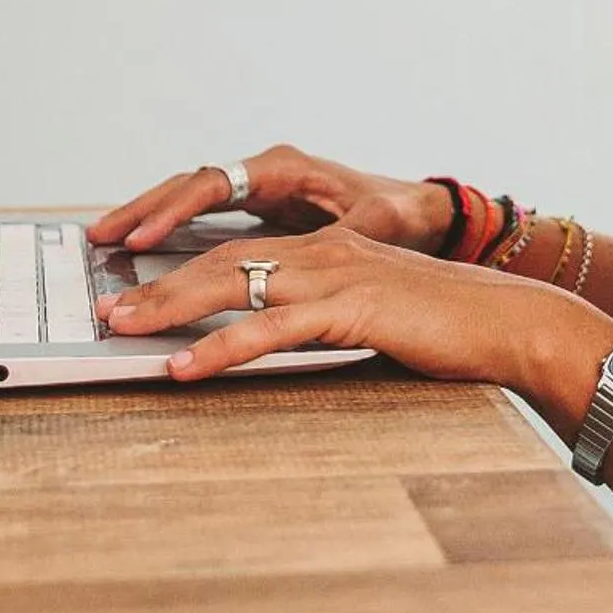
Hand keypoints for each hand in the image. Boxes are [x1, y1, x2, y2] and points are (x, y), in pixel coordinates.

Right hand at [87, 143, 453, 253]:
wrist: (418, 213)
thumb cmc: (400, 213)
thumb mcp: (377, 223)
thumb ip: (346, 233)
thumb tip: (328, 244)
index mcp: (284, 168)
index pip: (214, 184)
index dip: (175, 211)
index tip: (144, 237)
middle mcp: (264, 173)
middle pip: (187, 186)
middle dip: (142, 210)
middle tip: (99, 237)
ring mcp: (257, 191)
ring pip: (187, 198)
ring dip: (146, 217)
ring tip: (103, 239)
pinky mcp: (257, 212)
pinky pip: (201, 217)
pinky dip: (169, 230)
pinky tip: (141, 249)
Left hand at [96, 223, 612, 393]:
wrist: (509, 322)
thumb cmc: (443, 326)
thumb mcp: (370, 314)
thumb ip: (320, 316)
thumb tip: (267, 336)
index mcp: (324, 246)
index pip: (235, 247)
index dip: (177, 263)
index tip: (127, 281)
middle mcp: (323, 248)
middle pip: (221, 258)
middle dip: (155, 280)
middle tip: (103, 307)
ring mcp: (336, 273)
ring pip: (235, 283)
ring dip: (170, 307)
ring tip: (121, 328)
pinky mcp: (352, 307)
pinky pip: (273, 328)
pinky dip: (222, 347)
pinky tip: (185, 366)